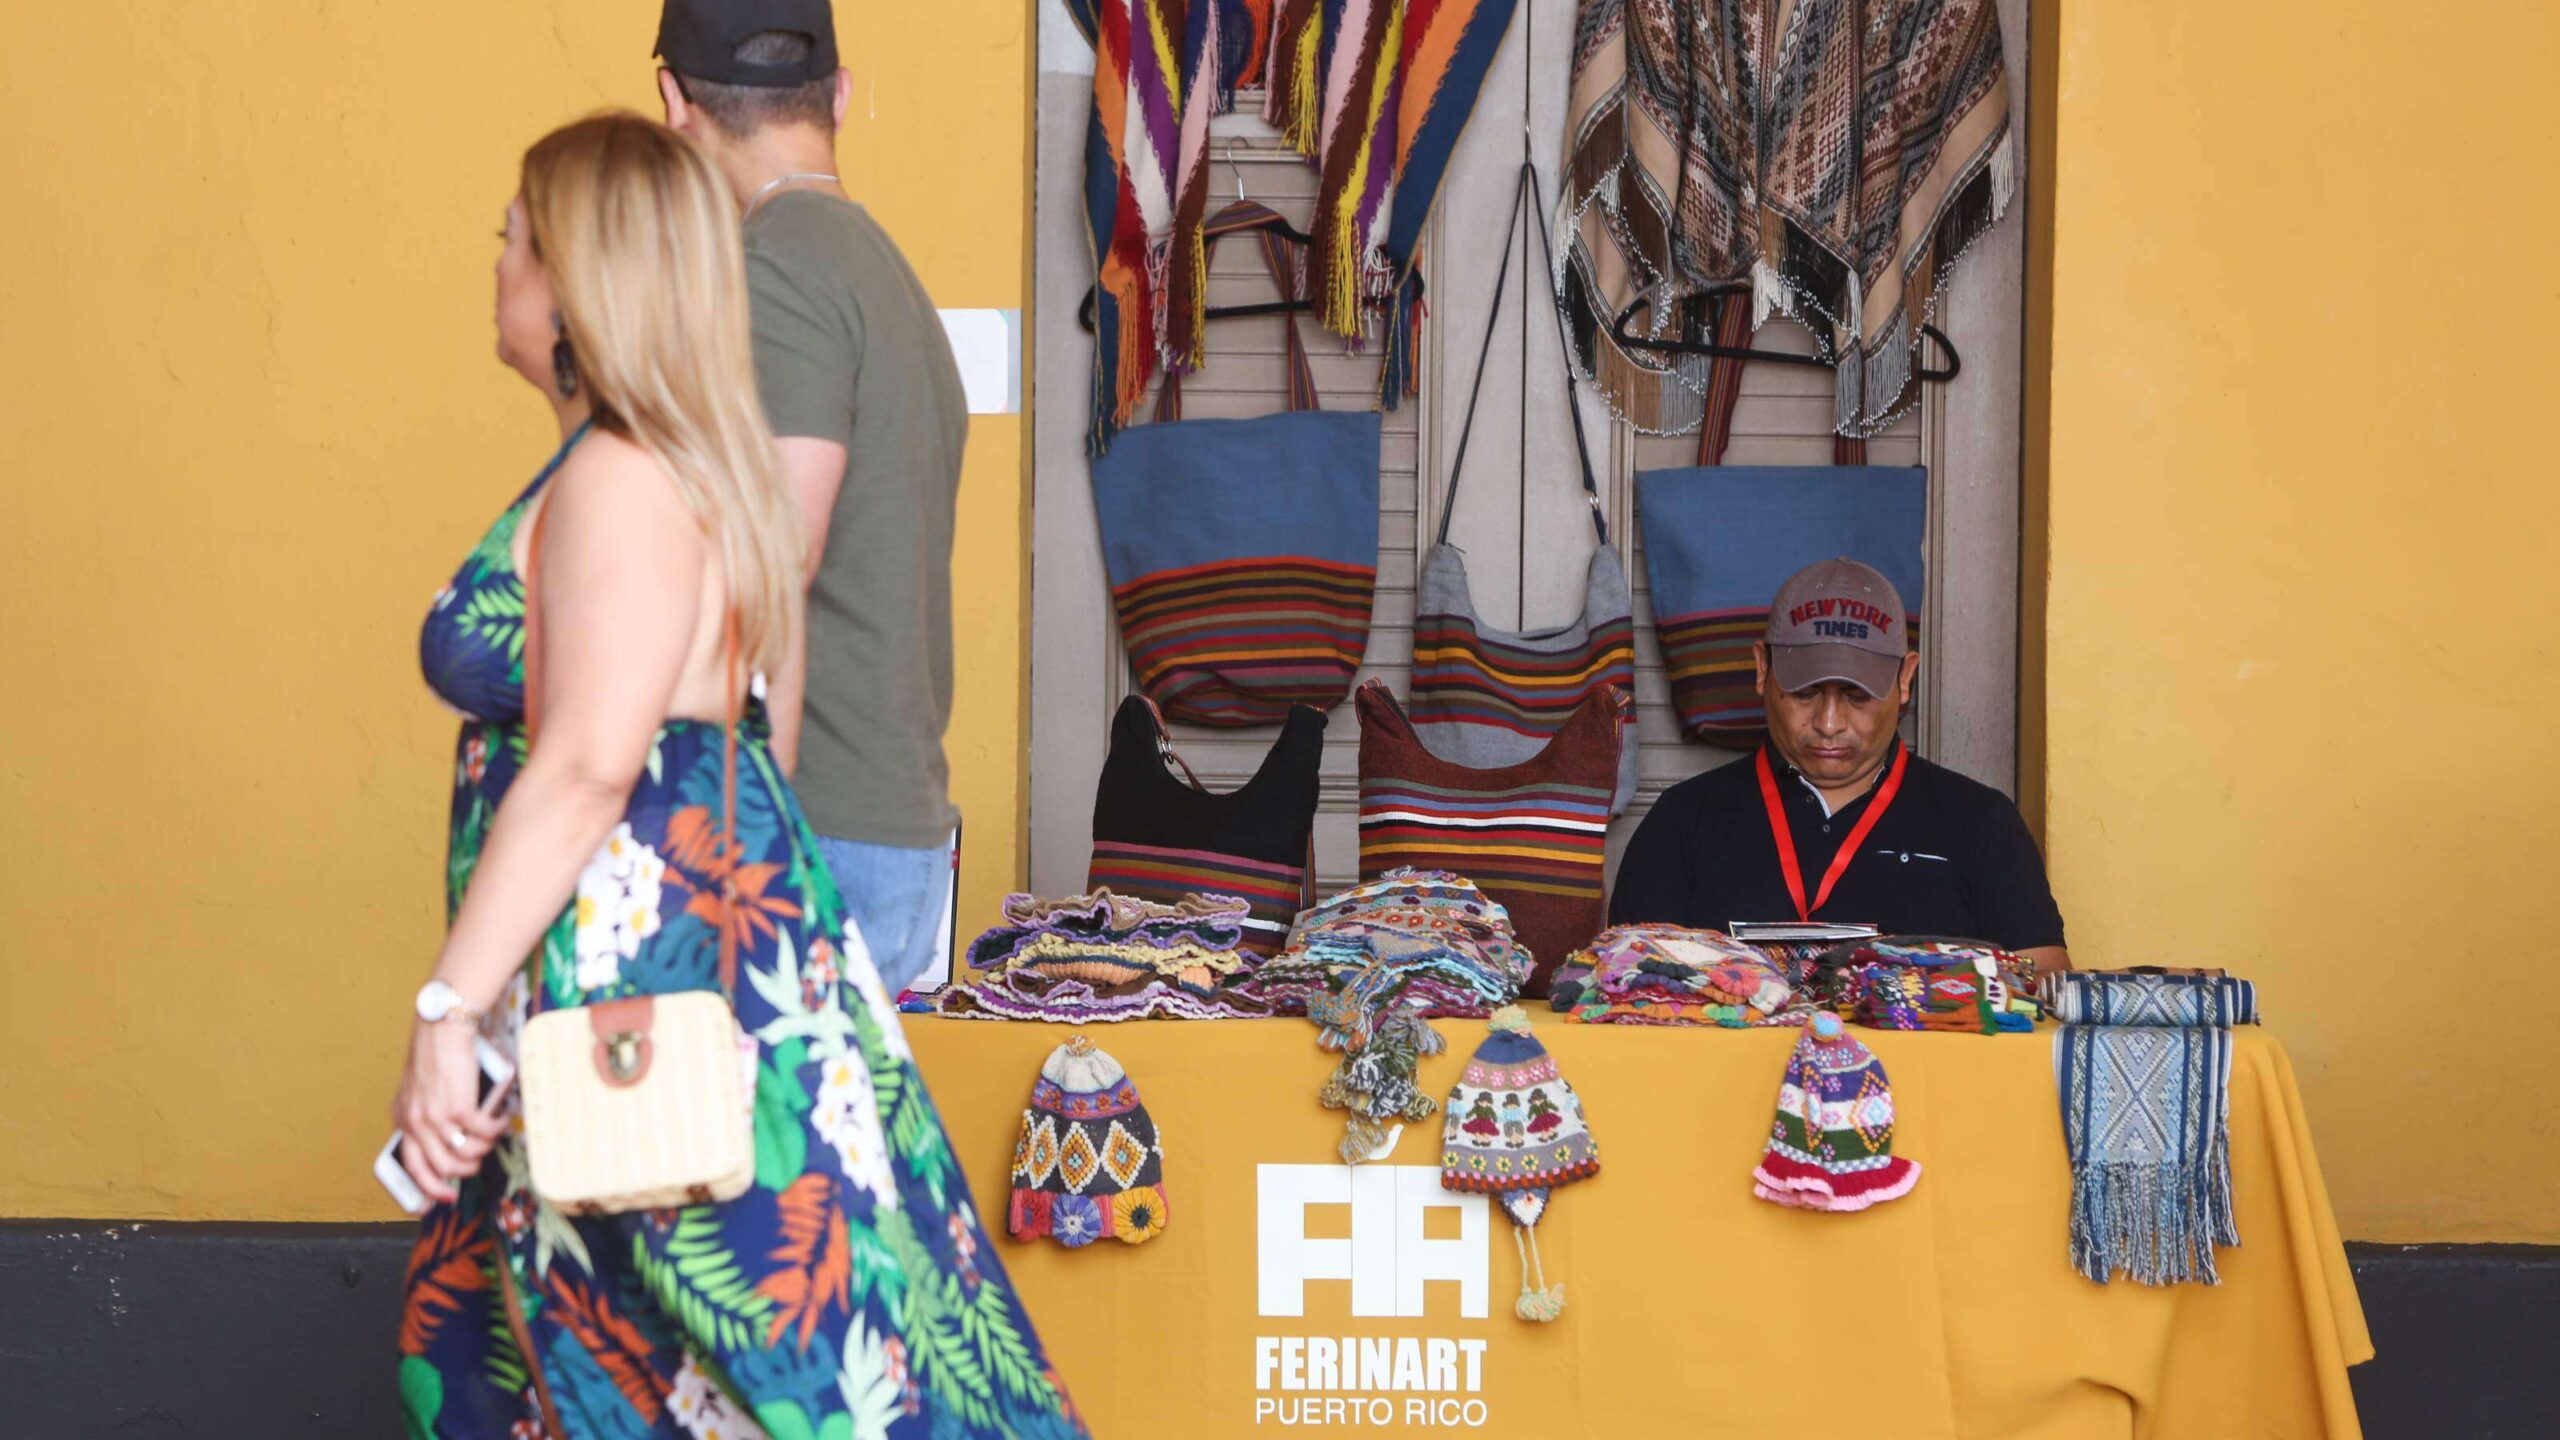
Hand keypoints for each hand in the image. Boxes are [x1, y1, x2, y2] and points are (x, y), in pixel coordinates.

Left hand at [392, 1017, 506, 1204]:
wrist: (442, 1030)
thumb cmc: (433, 1057)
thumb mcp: (416, 1092)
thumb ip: (422, 1116)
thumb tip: (445, 1142)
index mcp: (403, 1120)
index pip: (412, 1166)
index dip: (429, 1188)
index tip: (444, 1198)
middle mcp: (417, 1123)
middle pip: (442, 1168)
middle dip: (464, 1173)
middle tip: (476, 1165)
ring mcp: (438, 1117)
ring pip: (465, 1155)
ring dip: (482, 1152)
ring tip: (489, 1139)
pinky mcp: (461, 1107)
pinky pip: (483, 1132)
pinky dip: (495, 1130)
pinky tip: (499, 1121)